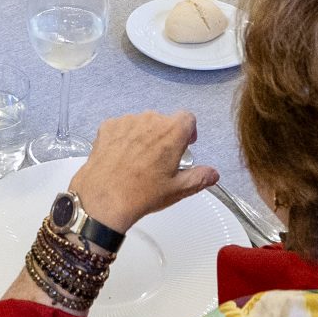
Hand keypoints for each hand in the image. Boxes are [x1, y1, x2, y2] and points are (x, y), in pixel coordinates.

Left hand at [69, 111, 215, 234]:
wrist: (103, 198)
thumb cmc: (143, 193)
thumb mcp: (178, 190)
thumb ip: (200, 178)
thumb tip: (213, 173)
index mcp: (172, 131)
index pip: (188, 118)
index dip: (189, 131)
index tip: (185, 145)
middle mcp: (150, 119)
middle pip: (163, 121)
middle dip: (165, 136)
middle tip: (160, 160)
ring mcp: (127, 121)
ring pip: (141, 123)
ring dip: (144, 136)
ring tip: (138, 161)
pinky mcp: (107, 126)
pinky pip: (121, 127)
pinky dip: (124, 138)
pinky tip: (121, 157)